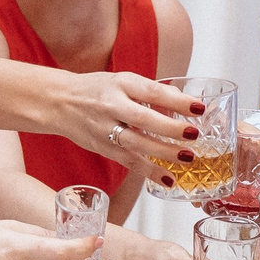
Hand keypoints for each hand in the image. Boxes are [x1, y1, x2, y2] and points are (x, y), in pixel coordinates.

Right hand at [55, 73, 205, 166]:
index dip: (177, 100)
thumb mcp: (123, 81)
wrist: (59, 102)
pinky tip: (168, 178)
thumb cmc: (97, 90)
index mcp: (120, 84)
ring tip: (188, 158)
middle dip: (171, 128)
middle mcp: (111, 105)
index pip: (152, 92)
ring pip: (135, 143)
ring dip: (163, 153)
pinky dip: (149, 171)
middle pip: (142, 119)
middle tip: (194, 135)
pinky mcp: (102, 148)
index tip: (199, 108)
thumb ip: (151, 92)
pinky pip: (128, 161)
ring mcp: (104, 129)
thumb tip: (184, 103)